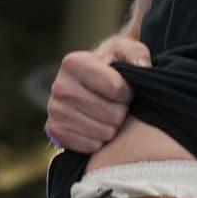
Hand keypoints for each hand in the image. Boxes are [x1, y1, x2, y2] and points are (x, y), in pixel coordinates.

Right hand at [47, 35, 149, 152]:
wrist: (89, 87)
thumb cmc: (111, 68)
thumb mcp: (124, 51)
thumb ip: (136, 53)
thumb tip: (142, 66)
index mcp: (74, 63)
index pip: (116, 89)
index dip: (128, 92)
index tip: (125, 89)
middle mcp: (59, 86)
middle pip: (112, 114)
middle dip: (122, 111)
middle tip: (116, 104)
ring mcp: (55, 110)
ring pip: (104, 133)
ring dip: (113, 127)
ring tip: (107, 115)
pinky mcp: (54, 131)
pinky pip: (91, 146)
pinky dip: (99, 141)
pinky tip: (97, 127)